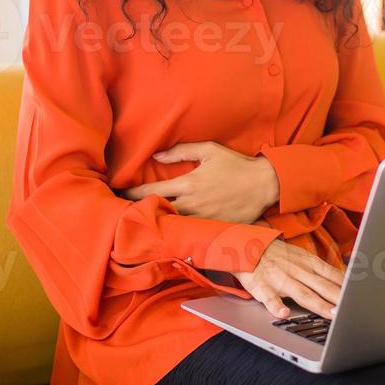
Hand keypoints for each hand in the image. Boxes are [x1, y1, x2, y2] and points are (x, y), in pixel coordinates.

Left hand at [123, 141, 279, 224]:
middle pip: (158, 212)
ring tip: (143, 226)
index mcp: (188, 183)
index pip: (152, 191)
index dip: (133, 194)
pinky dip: (179, 232)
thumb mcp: (209, 150)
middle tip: (124, 215)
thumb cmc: (236, 165)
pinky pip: (191, 233)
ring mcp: (203, 219)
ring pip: (173, 225)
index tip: (120, 196)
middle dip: (141, 213)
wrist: (264, 185)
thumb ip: (181, 152)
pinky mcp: (213, 229)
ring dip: (159, 224)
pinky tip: (170, 234)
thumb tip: (156, 156)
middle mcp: (192, 204)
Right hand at [232, 230, 343, 320]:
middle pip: (323, 287)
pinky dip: (277, 306)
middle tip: (353, 310)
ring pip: (303, 294)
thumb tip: (344, 281)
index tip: (361, 298)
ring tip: (332, 314)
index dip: (347, 288)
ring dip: (318, 304)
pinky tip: (284, 314)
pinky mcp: (262, 286)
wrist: (245, 245)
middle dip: (339, 298)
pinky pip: (270, 298)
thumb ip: (320, 270)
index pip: (333, 276)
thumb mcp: (301, 256)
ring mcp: (280, 278)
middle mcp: (297, 270)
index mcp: (308, 262)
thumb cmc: (277, 254)